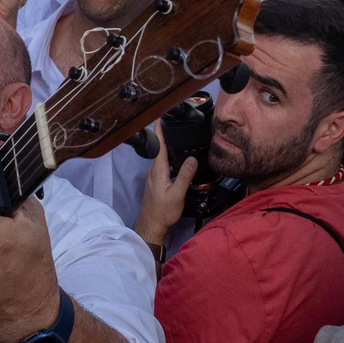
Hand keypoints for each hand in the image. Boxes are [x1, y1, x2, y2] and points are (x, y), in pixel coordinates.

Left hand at [135, 121, 196, 245]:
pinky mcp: (155, 182)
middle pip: (158, 148)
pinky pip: (161, 164)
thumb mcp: (177, 194)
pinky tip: (175, 159)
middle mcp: (153, 170)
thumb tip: (192, 158)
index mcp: (158, 170)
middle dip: (164, 134)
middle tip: (172, 122)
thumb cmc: (163, 212)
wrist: (151, 225)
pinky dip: (166, 156)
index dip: (160, 130)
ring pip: (159, 156)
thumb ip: (184, 176)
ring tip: (175, 136)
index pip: (158, 145)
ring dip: (165, 145)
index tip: (162, 116)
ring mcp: (153, 176)